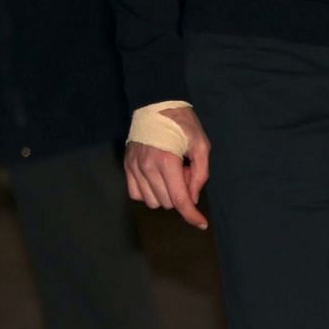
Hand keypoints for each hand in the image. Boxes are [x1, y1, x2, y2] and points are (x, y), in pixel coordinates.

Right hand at [123, 104, 210, 229]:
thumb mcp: (201, 145)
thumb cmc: (182, 124)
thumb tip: (192, 199)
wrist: (156, 105)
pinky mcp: (127, 167)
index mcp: (167, 161)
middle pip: (168, 202)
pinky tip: (157, 178)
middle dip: (181, 193)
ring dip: (166, 193)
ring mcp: (134, 168)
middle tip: (185, 171)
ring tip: (171, 172)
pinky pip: (137, 194)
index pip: (180, 199)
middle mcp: (147, 167)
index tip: (201, 223)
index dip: (192, 215)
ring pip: (152, 202)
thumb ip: (200, 174)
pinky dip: (149, 192)